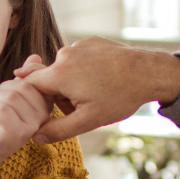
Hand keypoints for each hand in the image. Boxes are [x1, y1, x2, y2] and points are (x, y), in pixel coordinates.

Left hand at [0, 70, 54, 178]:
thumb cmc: (0, 118)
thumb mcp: (13, 92)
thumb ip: (25, 77)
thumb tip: (36, 57)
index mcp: (47, 103)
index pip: (38, 75)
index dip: (20, 75)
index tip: (9, 87)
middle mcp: (45, 115)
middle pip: (23, 85)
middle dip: (4, 90)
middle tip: (0, 104)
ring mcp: (33, 126)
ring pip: (11, 96)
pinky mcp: (18, 134)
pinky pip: (2, 109)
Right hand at [18, 38, 179, 143]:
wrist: (149, 72)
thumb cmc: (119, 96)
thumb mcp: (88, 120)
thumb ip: (58, 130)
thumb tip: (36, 137)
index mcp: (59, 74)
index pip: (30, 84)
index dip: (30, 97)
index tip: (36, 105)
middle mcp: (64, 54)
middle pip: (50, 78)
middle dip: (61, 93)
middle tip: (85, 104)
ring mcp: (79, 45)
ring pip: (66, 68)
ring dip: (74, 81)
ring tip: (98, 90)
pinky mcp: (91, 41)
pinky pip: (80, 58)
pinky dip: (86, 68)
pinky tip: (104, 77)